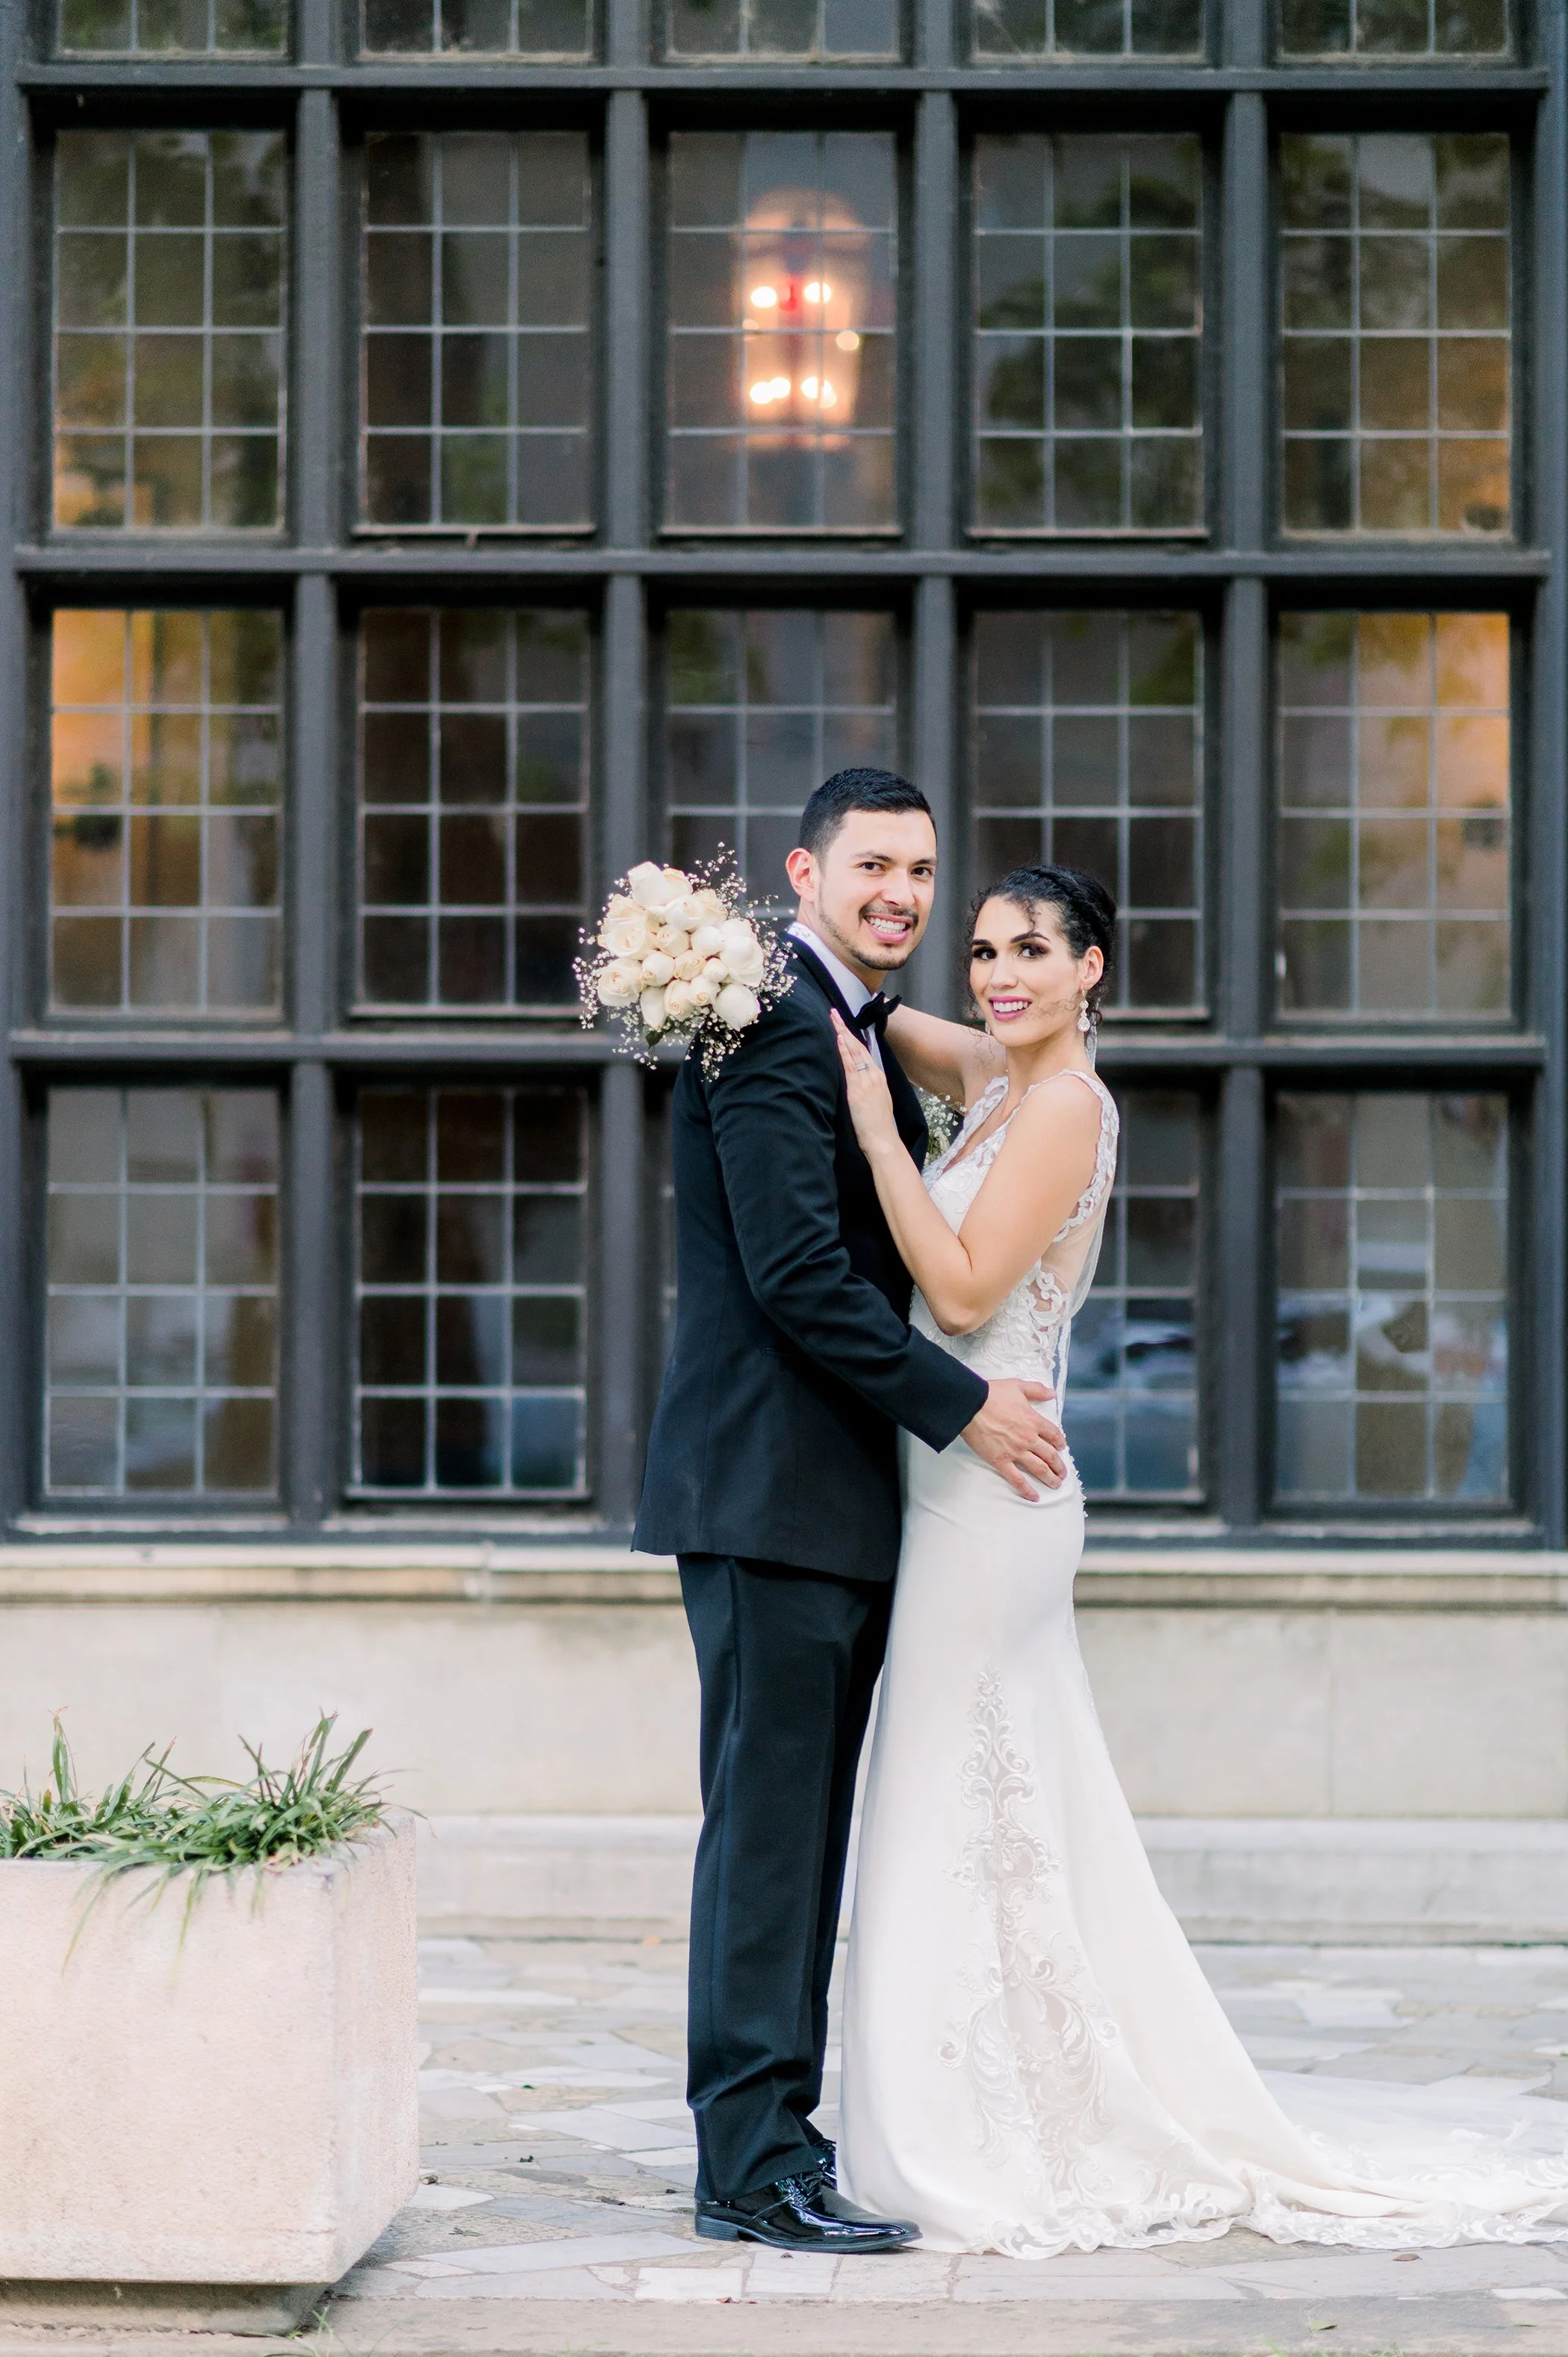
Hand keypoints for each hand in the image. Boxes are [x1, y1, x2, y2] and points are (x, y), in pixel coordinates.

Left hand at [831, 1011, 899, 1157]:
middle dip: (845, 1029)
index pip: (864, 1052)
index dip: (853, 1037)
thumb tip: (859, 1081)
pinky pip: (849, 1066)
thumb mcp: (878, 1101)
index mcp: (879, 1078)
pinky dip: (844, 1051)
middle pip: (858, 1047)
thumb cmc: (878, 1126)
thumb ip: (869, 1088)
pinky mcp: (857, 1090)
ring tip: (833, 1019)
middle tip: (834, 1013)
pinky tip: (838, 1039)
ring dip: (842, 1034)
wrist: (883, 1140)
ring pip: (853, 1052)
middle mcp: (874, 1076)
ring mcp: (866, 1081)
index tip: (844, 1026)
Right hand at [961, 1379, 1066, 1501]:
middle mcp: (1028, 1438)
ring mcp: (1015, 1452)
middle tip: (1063, 1473)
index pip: (1054, 1435)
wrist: (970, 1405)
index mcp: (1034, 1421)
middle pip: (1050, 1455)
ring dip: (1050, 1478)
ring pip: (1039, 1469)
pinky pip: (1017, 1479)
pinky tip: (1034, 1496)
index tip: (1061, 1447)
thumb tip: (1051, 1393)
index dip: (1060, 1442)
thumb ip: (1037, 1390)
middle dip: (1059, 1466)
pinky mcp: (1001, 1461)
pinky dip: (1027, 1489)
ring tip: (1056, 1484)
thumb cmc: (992, 1394)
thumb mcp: (1018, 1386)